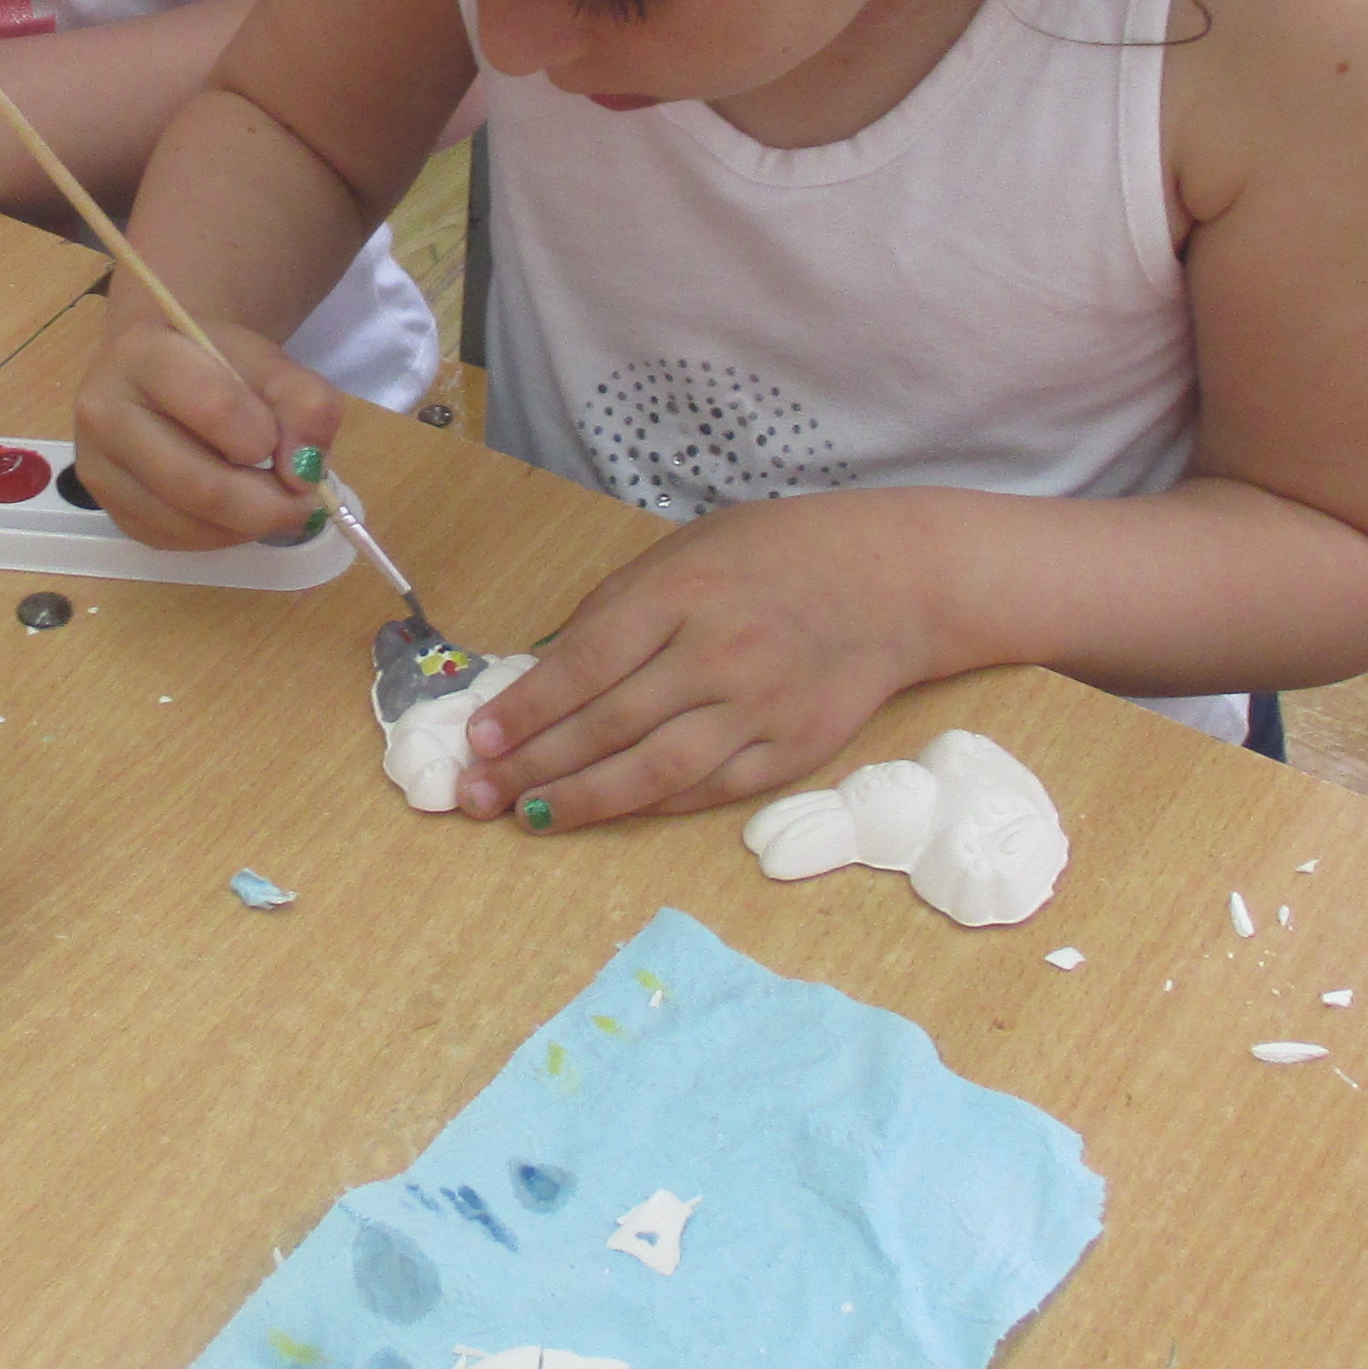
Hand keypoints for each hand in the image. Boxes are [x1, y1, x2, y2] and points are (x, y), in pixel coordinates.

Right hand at [68, 304, 340, 553]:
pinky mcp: (108, 508)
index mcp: (144, 353)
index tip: (294, 446)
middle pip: (198, 484)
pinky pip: (172, 541)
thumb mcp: (273, 366)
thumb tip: (303, 476)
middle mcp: (103, 410)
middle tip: (304, 505)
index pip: (216, 409)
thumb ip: (308, 406)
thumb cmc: (219, 367)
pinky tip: (232, 510)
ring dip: (245, 527)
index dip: (269, 440)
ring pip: (186, 523)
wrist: (165, 374)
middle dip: (267, 505)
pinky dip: (218, 536)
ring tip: (270, 501)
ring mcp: (97, 465)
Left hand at [457, 493, 938, 830]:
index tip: (478, 739)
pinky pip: (705, 791)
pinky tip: (603, 811)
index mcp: (685, 592)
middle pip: (609, 724)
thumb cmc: (772, 557)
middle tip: (477, 793)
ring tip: (525, 815)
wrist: (891, 584)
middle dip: (533, 763)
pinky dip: (647, 805)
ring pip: (654, 772)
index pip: (586, 663)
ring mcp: (760, 709)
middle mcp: (721, 654)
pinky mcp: (791, 752)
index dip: (527, 709)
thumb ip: (618, 610)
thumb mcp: (686, 553)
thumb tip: (542, 672)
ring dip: (581, 799)